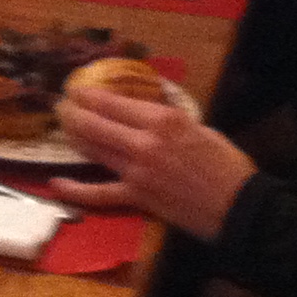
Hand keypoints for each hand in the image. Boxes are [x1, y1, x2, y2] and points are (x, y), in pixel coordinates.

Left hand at [48, 85, 256, 241]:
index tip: (76, 89)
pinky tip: (56, 183)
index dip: (88, 94)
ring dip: (73, 137)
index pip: (113, 102)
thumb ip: (171, 118)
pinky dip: (75, 190)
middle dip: (72, 112)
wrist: (240, 207)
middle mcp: (144, 141)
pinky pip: (99, 193)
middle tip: (61, 106)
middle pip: (95, 122)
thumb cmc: (227, 165)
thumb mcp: (201, 128)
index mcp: (163, 119)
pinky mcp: (136, 197)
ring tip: (62, 127)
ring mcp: (137, 170)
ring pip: (93, 149)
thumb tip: (151, 109)